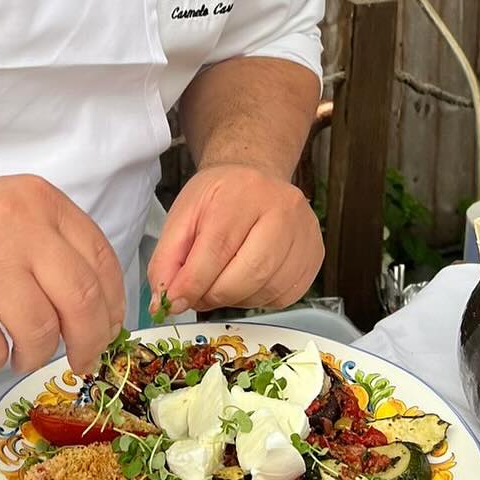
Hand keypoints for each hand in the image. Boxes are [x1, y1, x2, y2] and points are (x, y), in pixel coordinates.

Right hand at [0, 175, 125, 377]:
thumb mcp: (9, 211)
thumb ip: (54, 246)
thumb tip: (103, 311)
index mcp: (39, 201)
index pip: (101, 258)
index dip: (113, 304)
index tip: (108, 329)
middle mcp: (17, 225)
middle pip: (82, 300)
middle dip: (89, 341)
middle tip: (82, 360)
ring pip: (41, 332)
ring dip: (32, 354)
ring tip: (15, 351)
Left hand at [146, 165, 322, 316]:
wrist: (256, 177)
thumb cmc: (219, 196)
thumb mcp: (183, 215)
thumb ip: (167, 259)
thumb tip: (164, 302)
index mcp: (243, 193)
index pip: (217, 249)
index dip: (192, 284)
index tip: (173, 302)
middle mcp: (282, 209)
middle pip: (248, 274)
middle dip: (214, 295)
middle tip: (197, 295)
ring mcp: (304, 232)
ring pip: (267, 289)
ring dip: (236, 299)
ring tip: (222, 282)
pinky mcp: (315, 254)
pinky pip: (285, 295)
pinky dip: (259, 299)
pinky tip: (247, 281)